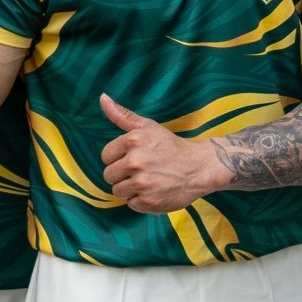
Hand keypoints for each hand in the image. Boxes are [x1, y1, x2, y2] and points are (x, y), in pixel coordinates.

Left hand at [99, 95, 228, 212]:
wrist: (199, 167)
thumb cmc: (171, 146)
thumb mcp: (147, 126)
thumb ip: (122, 115)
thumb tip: (102, 97)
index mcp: (133, 141)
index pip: (106, 156)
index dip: (118, 158)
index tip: (134, 158)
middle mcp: (136, 162)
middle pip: (109, 176)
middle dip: (123, 174)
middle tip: (143, 170)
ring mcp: (142, 183)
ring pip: (118, 191)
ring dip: (130, 189)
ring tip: (149, 181)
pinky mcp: (149, 202)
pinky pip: (131, 204)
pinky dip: (141, 201)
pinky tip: (155, 191)